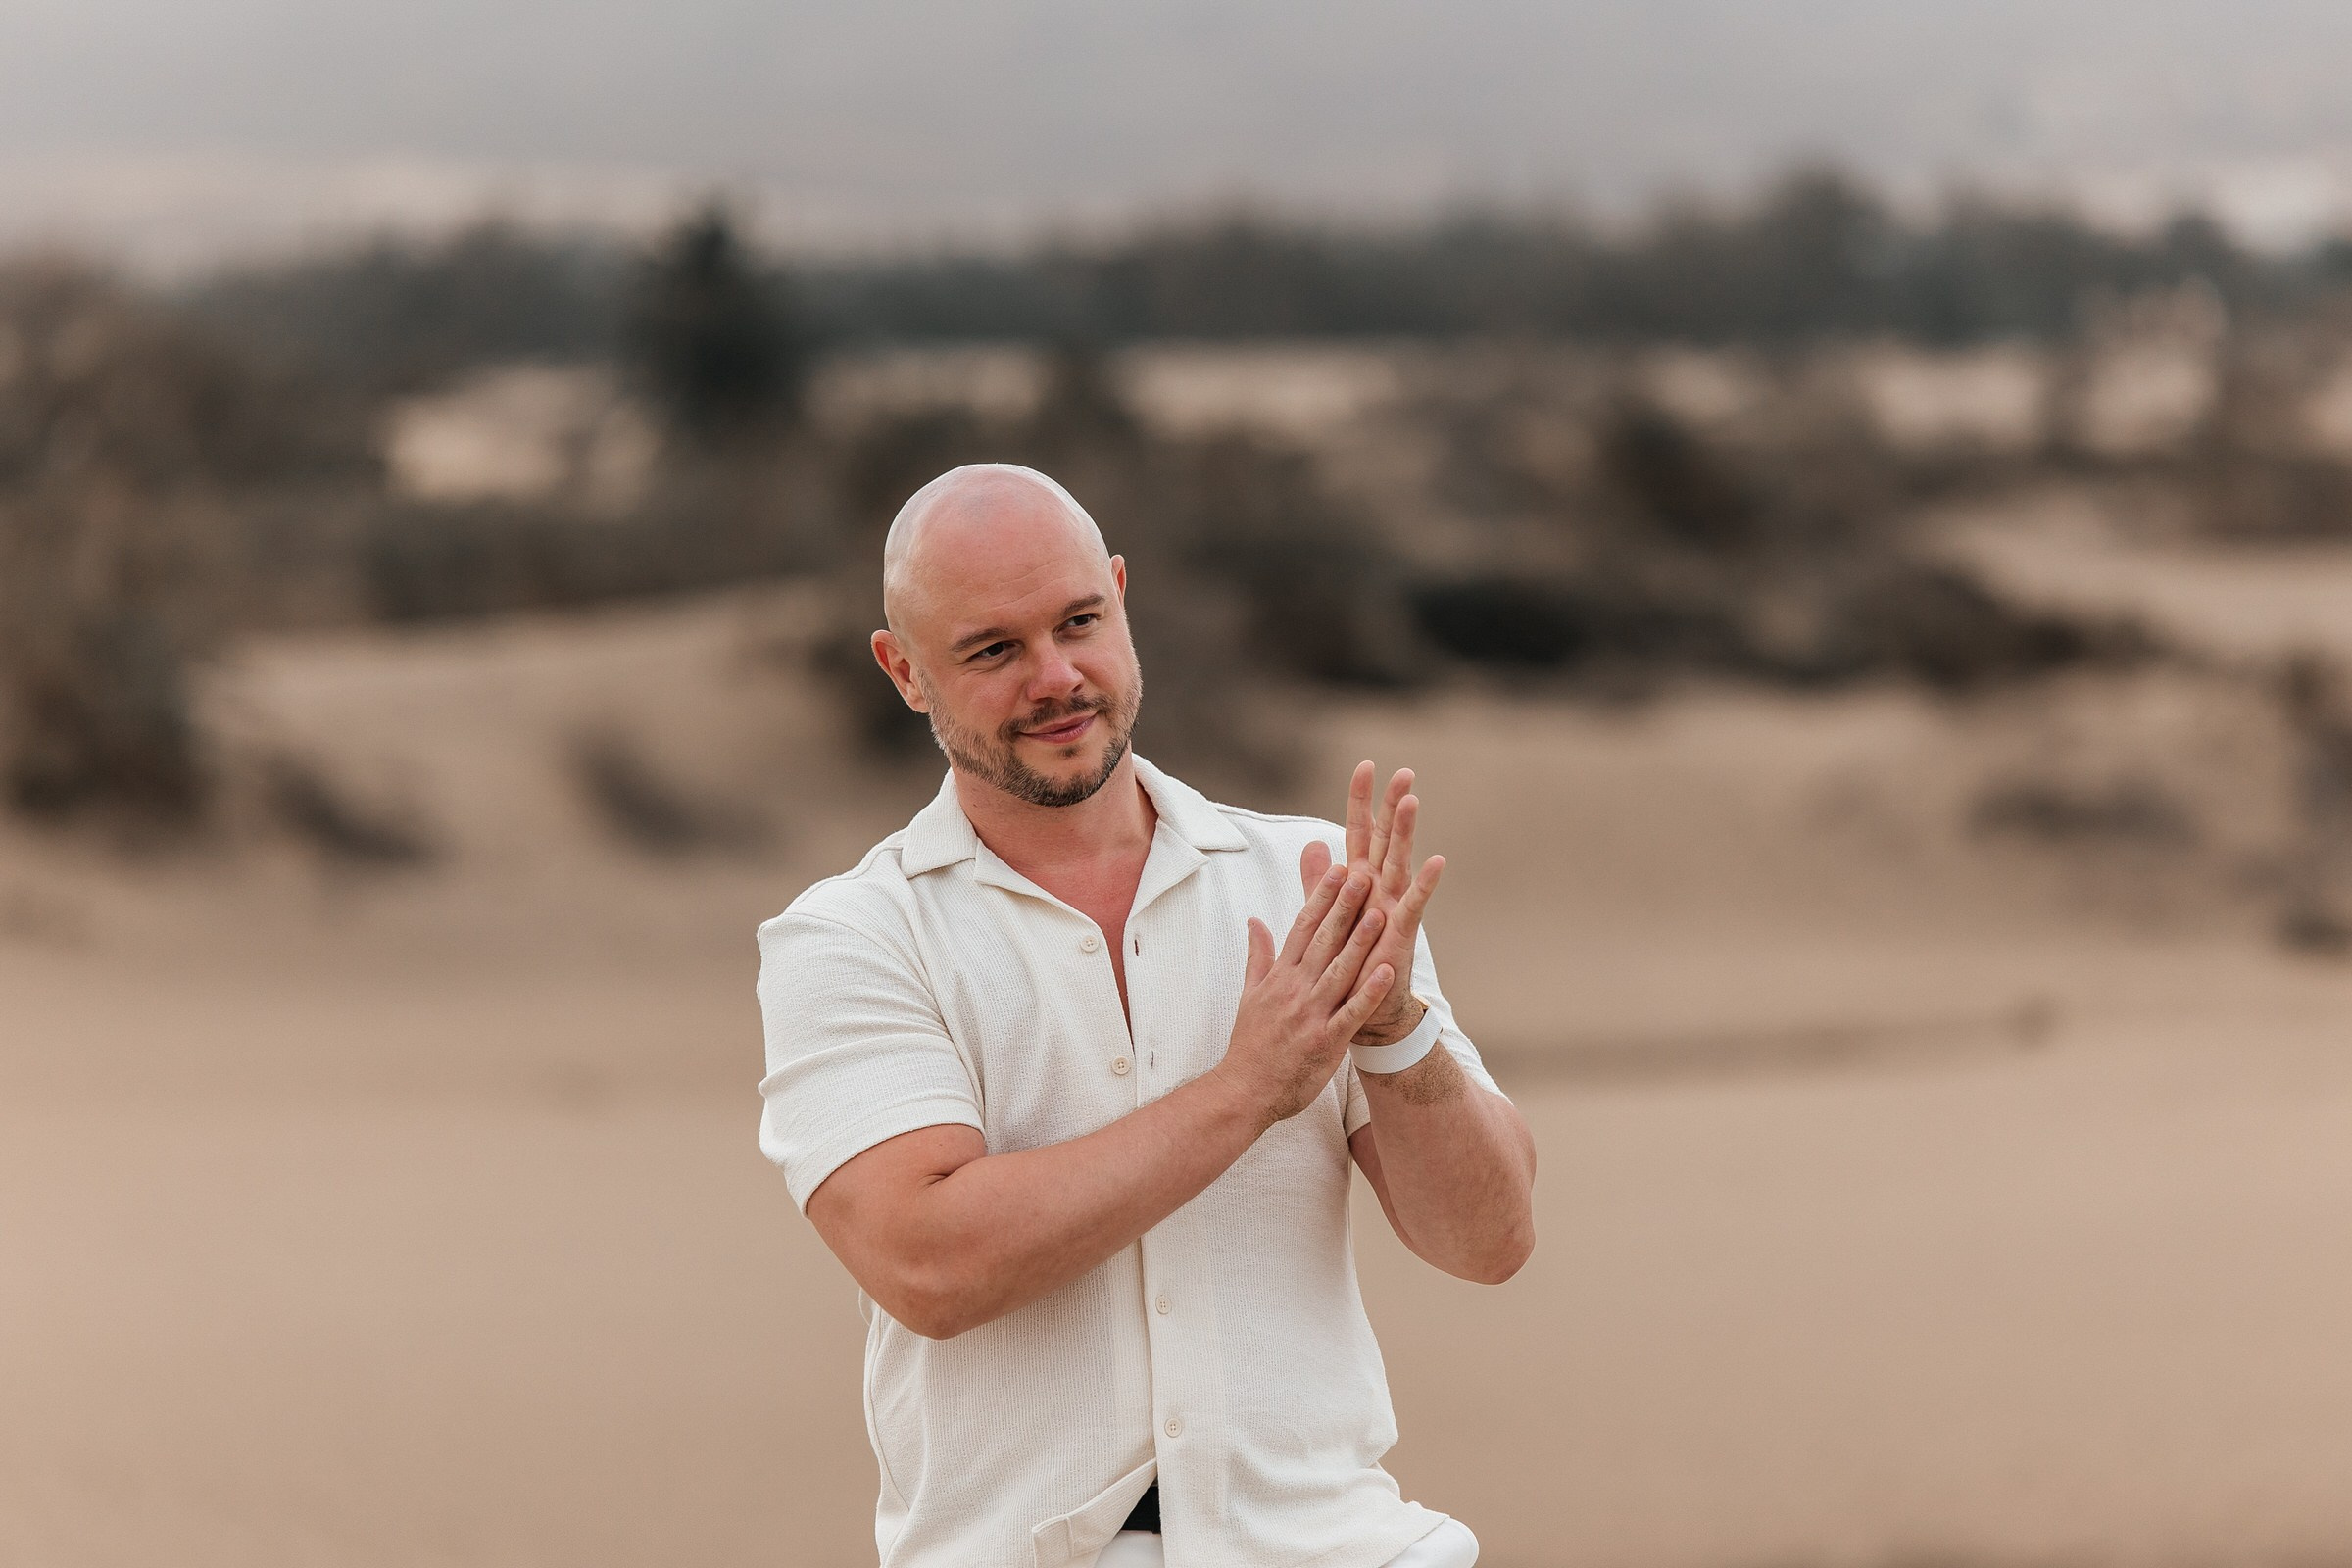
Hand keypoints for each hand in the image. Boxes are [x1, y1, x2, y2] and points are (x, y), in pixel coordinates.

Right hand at [1219, 861, 1399, 1126]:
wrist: (1243, 1092)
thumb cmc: (1249, 1045)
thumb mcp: (1249, 995)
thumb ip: (1257, 956)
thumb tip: (1254, 921)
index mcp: (1279, 977)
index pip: (1302, 928)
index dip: (1322, 897)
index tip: (1338, 869)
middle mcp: (1294, 990)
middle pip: (1323, 941)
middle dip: (1344, 907)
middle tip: (1363, 874)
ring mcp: (1310, 1015)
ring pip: (1339, 972)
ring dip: (1360, 943)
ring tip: (1381, 914)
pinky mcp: (1324, 1042)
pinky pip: (1351, 1014)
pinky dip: (1369, 993)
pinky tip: (1388, 973)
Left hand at [1299, 762, 1444, 1046]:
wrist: (1366, 1010)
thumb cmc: (1349, 962)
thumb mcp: (1327, 914)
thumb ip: (1319, 880)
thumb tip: (1311, 843)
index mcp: (1358, 882)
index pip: (1359, 833)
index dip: (1361, 801)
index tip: (1366, 766)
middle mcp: (1379, 889)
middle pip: (1386, 839)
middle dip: (1393, 805)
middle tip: (1403, 771)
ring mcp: (1394, 908)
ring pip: (1400, 862)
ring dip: (1407, 832)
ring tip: (1413, 800)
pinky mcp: (1402, 932)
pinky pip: (1415, 904)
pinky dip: (1425, 883)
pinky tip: (1437, 860)